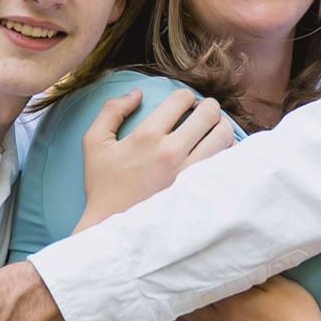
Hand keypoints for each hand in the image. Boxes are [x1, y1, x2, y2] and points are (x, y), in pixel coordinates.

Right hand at [77, 87, 238, 230]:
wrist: (112, 227)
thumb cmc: (103, 185)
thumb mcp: (94, 142)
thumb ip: (111, 110)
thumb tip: (136, 93)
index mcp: (147, 136)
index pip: (182, 98)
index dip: (184, 96)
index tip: (182, 104)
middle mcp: (172, 152)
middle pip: (208, 113)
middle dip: (208, 107)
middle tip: (203, 112)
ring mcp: (188, 173)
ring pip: (223, 136)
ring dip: (221, 126)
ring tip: (214, 128)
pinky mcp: (199, 190)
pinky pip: (226, 161)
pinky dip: (227, 150)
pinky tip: (217, 150)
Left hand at [182, 278, 320, 320]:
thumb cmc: (297, 314)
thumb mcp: (278, 284)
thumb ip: (253, 274)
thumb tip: (234, 266)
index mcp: (231, 304)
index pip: (202, 287)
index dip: (190, 276)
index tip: (178, 266)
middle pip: (194, 306)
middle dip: (181, 292)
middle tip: (168, 279)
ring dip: (182, 311)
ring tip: (170, 298)